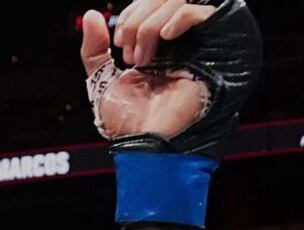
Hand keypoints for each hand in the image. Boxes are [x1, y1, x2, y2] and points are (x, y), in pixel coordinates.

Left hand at [80, 6, 210, 140]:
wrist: (146, 143)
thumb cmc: (129, 120)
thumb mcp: (103, 80)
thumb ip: (94, 49)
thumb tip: (90, 15)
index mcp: (157, 42)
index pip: (150, 2)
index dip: (132, 15)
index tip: (119, 45)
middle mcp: (179, 39)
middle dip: (137, 20)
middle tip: (129, 54)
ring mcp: (196, 43)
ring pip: (179, 2)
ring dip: (151, 24)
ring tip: (142, 59)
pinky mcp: (213, 50)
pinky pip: (200, 12)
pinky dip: (179, 18)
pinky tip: (166, 37)